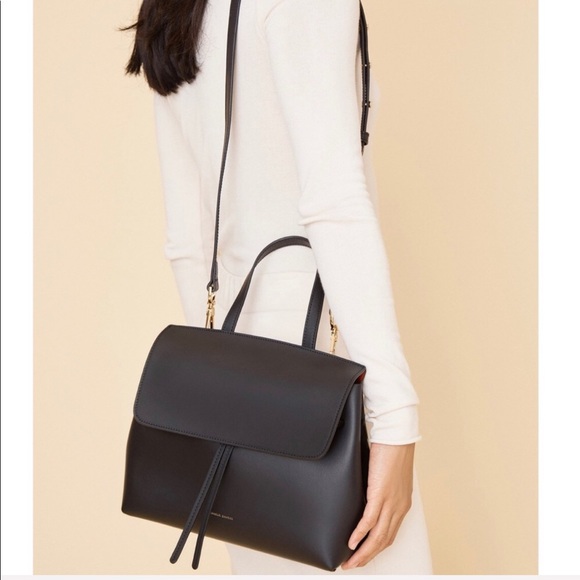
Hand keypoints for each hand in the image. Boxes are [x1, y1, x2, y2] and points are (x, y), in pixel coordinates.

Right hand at [341, 442, 414, 569]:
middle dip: (367, 556)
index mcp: (401, 504)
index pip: (390, 534)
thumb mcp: (388, 475)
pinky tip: (351, 542)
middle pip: (383, 541)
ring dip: (363, 552)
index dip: (376, 548)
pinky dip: (360, 534)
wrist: (396, 437)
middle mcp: (398, 507)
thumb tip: (368, 493)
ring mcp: (390, 503)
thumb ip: (381, 488)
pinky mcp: (380, 495)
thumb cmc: (393, 450)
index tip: (364, 554)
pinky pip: (369, 521)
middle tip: (354, 564)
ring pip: (377, 536)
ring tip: (351, 561)